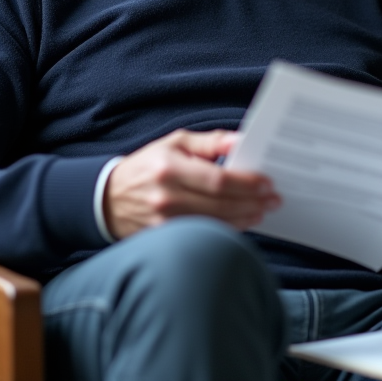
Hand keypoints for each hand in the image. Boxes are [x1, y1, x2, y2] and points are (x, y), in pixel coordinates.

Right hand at [103, 129, 281, 240]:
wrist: (107, 199)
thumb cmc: (147, 166)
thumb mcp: (174, 143)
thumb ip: (209, 142)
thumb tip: (240, 142)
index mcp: (170, 168)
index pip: (217, 180)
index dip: (246, 184)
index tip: (267, 183)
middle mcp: (167, 197)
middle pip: (221, 204)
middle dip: (252, 202)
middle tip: (273, 199)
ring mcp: (164, 222)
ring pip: (215, 223)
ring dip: (245, 218)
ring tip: (262, 210)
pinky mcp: (164, 238)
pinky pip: (203, 234)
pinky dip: (226, 229)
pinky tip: (241, 222)